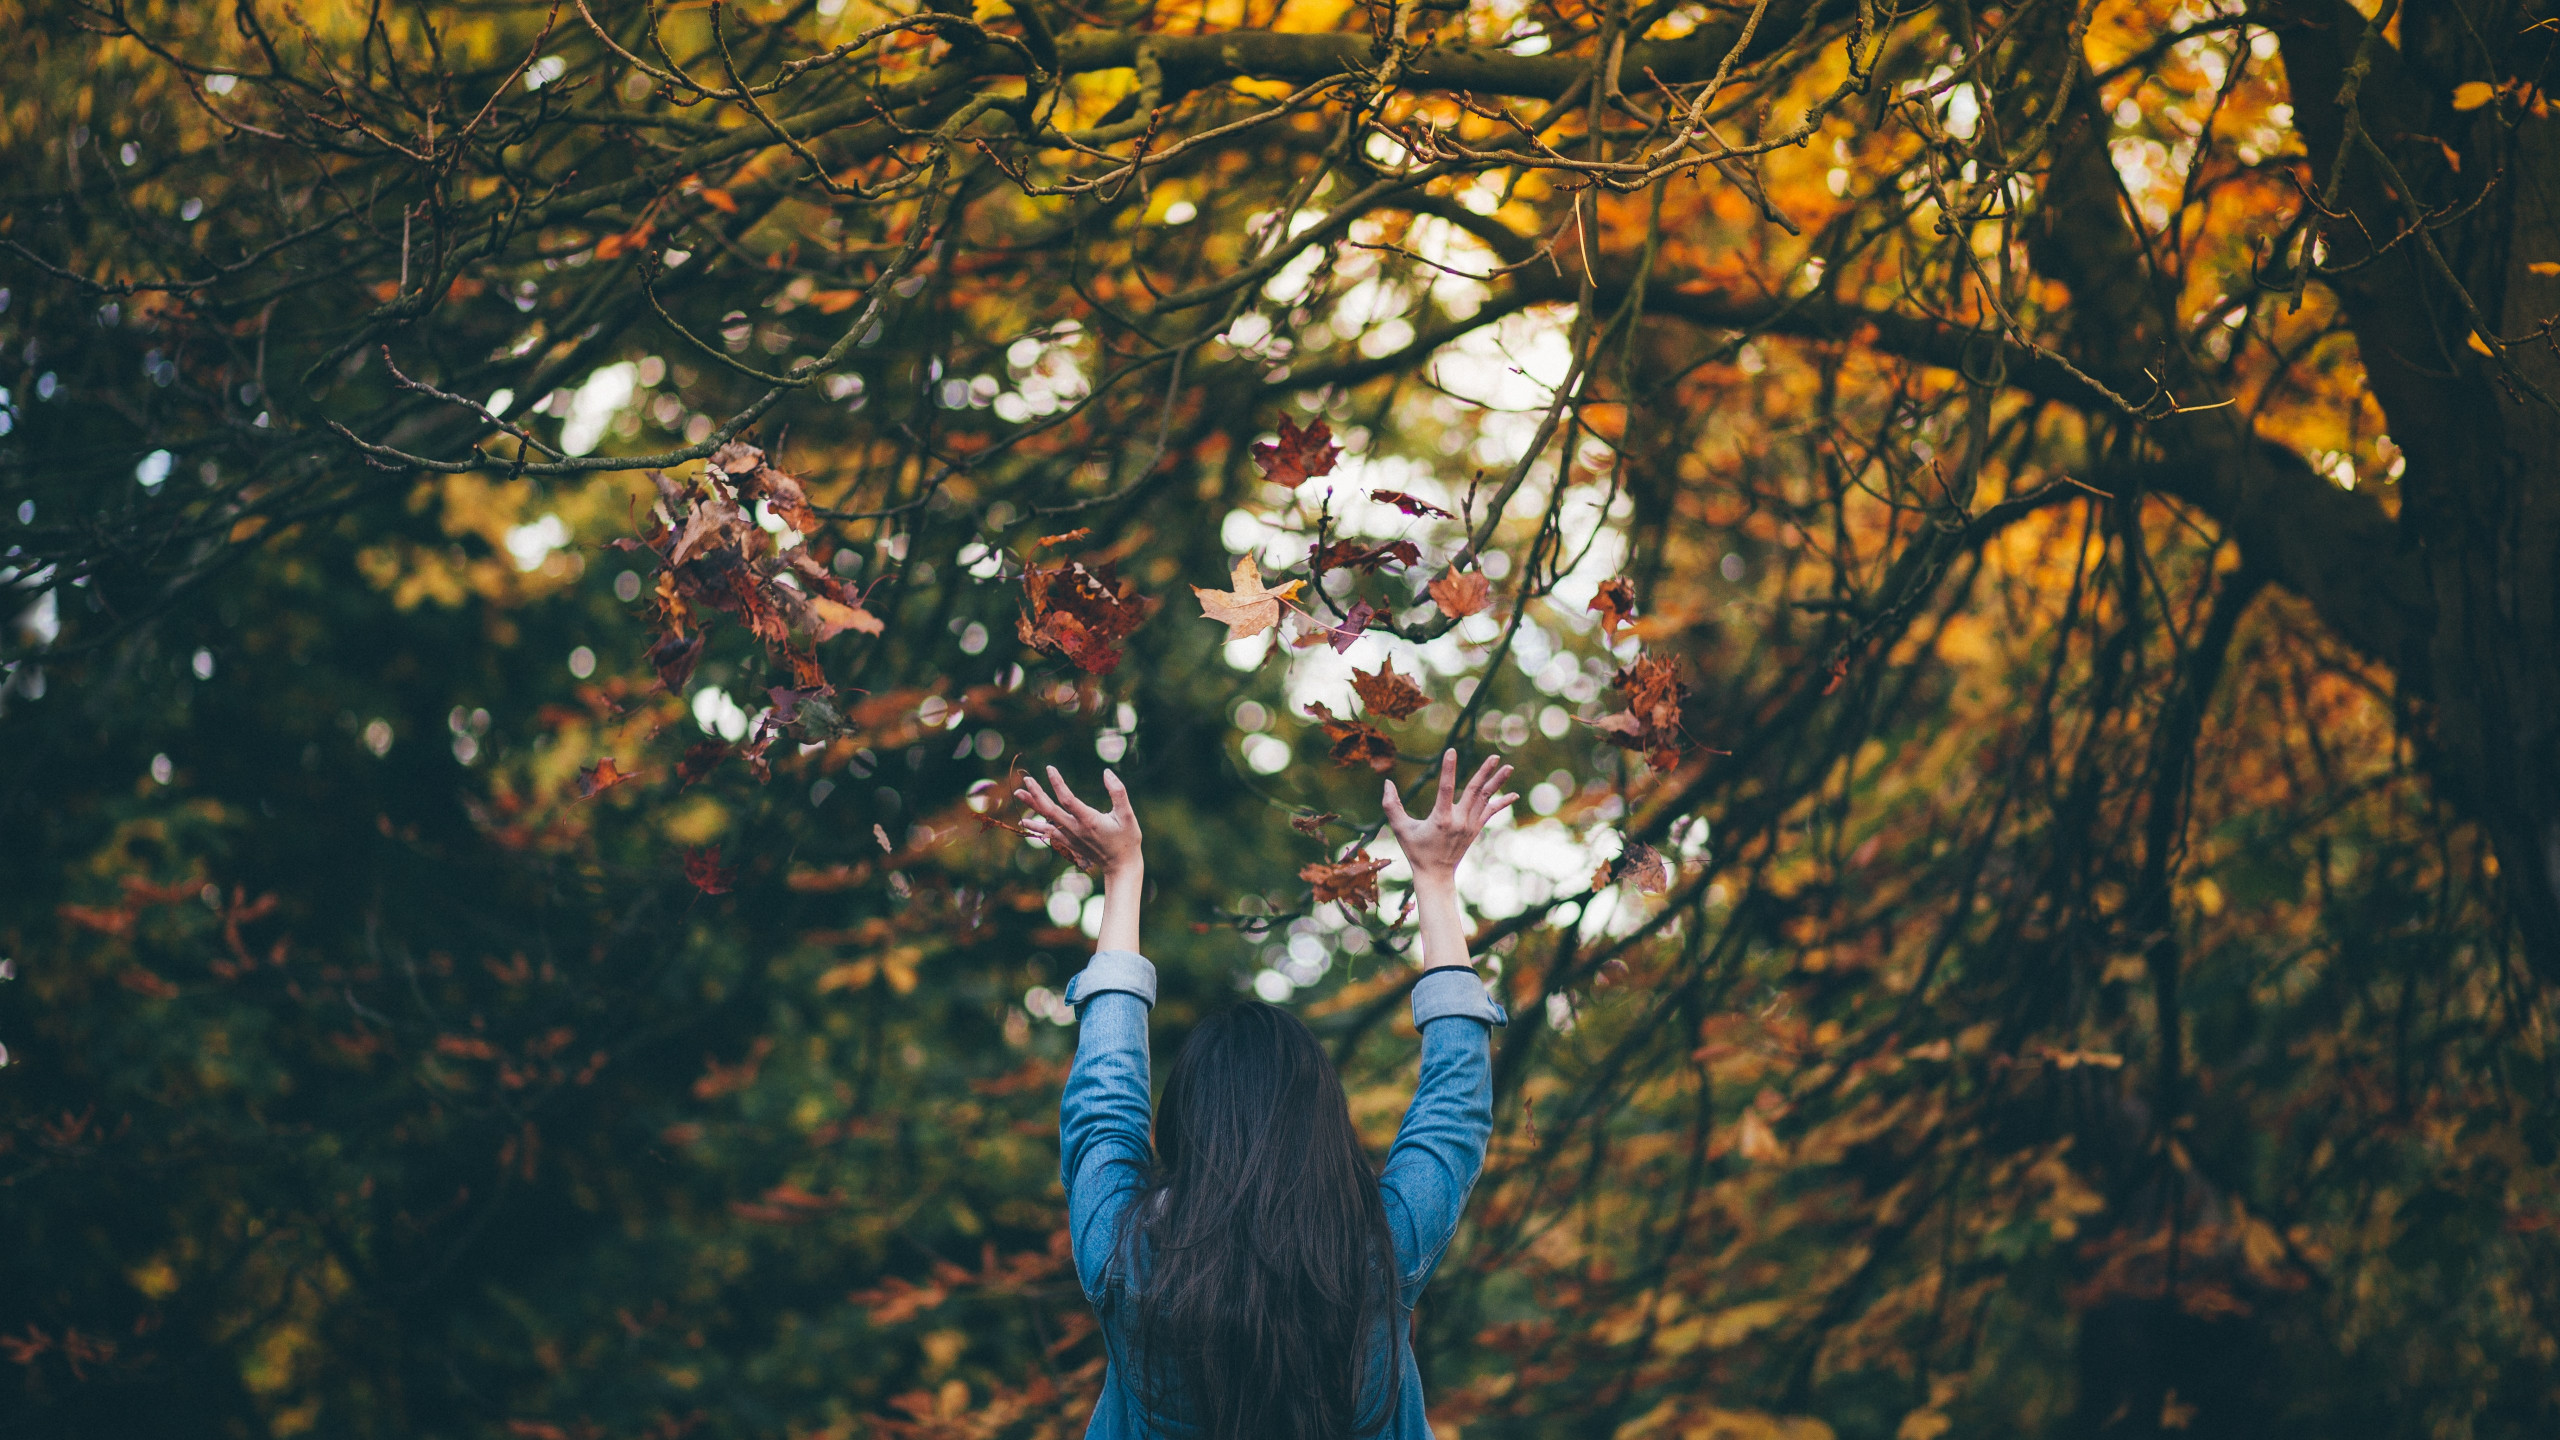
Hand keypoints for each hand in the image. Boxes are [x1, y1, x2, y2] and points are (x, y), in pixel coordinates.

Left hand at [1015, 766, 1142, 875]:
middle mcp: (1076, 829)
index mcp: (1089, 820)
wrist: (1121, 866)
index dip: (1057, 783)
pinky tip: (1024, 820)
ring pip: (1047, 820)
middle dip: (1037, 794)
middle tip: (1026, 780)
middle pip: (1050, 810)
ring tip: (1019, 794)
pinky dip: (1036, 826)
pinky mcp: (1070, 843)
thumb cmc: (1127, 839)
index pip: (1067, 799)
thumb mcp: (1128, 815)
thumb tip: (1107, 772)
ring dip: (1032, 807)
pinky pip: (1049, 833)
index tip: (1049, 768)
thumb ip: (1118, 792)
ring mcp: (1071, 837)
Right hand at [1383, 750, 1515, 882]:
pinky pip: (1490, 813)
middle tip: (1495, 756)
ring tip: (1508, 767)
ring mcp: (1470, 825)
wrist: (1435, 874)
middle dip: (1485, 773)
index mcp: (1441, 819)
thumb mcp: (1400, 829)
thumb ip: (1391, 806)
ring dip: (1497, 783)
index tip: (1451, 751)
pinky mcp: (1475, 829)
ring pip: (1485, 799)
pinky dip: (1502, 803)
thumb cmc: (1415, 850)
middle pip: (1475, 791)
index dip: (1448, 768)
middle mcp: (1459, 821)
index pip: (1446, 788)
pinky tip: (1514, 795)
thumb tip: (1386, 783)